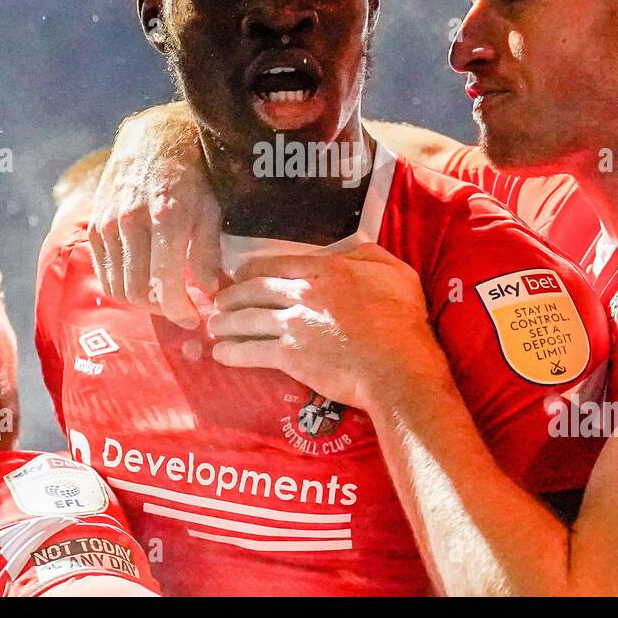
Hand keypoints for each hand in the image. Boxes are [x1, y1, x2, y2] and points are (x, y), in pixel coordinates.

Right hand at [87, 103, 220, 326]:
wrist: (155, 137)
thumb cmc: (193, 173)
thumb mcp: (211, 208)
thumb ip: (208, 253)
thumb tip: (211, 292)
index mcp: (166, 218)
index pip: (164, 283)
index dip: (179, 310)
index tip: (193, 319)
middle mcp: (131, 222)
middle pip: (138, 291)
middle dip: (161, 309)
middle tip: (179, 308)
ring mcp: (108, 224)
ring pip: (117, 286)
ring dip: (141, 300)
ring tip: (162, 296)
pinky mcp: (95, 225)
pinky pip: (104, 271)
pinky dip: (121, 284)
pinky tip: (142, 279)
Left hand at [208, 242, 448, 409]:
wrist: (397, 367)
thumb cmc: (402, 321)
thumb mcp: (394, 273)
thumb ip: (368, 256)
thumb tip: (348, 250)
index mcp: (326, 269)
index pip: (278, 263)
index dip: (253, 269)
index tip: (240, 275)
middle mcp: (303, 292)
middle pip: (255, 288)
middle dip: (232, 294)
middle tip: (219, 301)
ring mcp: (293, 324)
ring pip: (247, 318)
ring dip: (226, 322)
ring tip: (214, 326)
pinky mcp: (289, 355)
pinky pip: (251, 351)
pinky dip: (233, 352)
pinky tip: (221, 354)